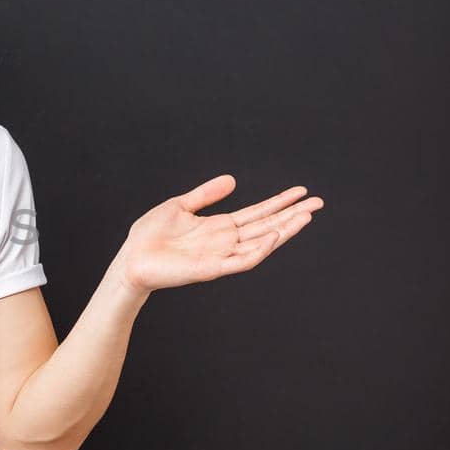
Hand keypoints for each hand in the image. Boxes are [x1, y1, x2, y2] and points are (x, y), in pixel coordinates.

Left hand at [114, 175, 322, 293]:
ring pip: (260, 243)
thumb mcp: (180, 206)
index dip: (279, 202)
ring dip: (283, 231)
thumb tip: (232, 180)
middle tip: (319, 203)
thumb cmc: (150, 236)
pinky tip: (273, 235)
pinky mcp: (211, 269)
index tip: (301, 191)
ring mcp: (221, 256)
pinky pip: (241, 261)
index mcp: (219, 227)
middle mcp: (225, 242)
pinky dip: (259, 249)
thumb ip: (206, 195)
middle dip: (292, 215)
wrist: (130, 260)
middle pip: (266, 226)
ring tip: (306, 216)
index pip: (257, 213)